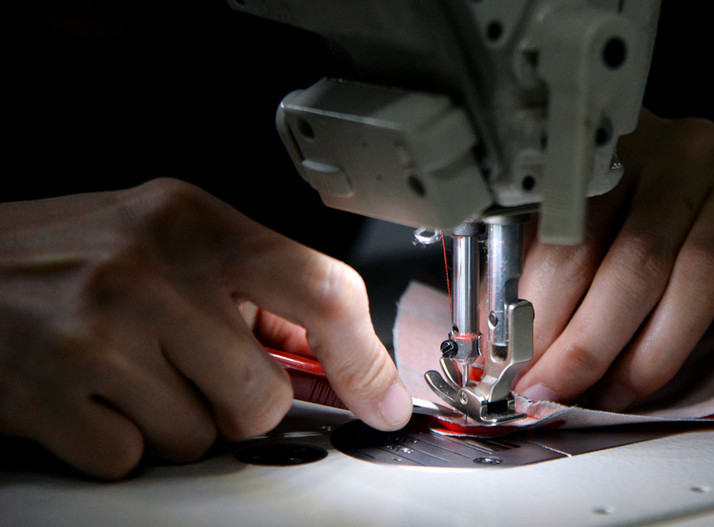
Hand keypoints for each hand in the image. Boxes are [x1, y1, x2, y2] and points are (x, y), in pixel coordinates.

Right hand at [0, 178, 411, 478]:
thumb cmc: (76, 259)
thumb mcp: (169, 243)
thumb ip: (255, 293)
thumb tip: (336, 360)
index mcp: (193, 221)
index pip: (320, 290)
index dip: (364, 359)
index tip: (382, 401)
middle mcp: (150, 269)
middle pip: (264, 391)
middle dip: (246, 407)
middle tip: (198, 376)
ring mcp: (100, 331)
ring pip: (203, 434)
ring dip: (178, 422)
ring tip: (131, 374)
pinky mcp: (55, 392)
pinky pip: (135, 458)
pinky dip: (122, 441)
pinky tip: (91, 397)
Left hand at [514, 109, 713, 409]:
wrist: (653, 159)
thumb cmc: (589, 193)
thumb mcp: (543, 212)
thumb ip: (530, 267)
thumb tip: (511, 345)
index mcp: (607, 147)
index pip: (575, 238)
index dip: (546, 315)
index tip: (524, 364)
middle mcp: (679, 155)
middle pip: (638, 263)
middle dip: (592, 346)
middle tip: (559, 389)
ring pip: (699, 281)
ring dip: (647, 354)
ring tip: (608, 392)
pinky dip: (702, 330)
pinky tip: (657, 353)